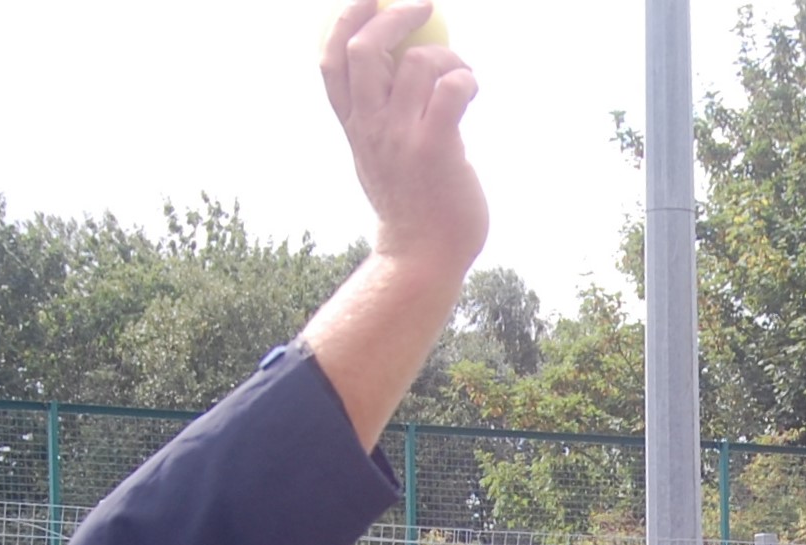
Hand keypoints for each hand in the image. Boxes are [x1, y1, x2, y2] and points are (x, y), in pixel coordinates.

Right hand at [320, 0, 486, 277]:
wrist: (422, 258)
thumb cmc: (411, 206)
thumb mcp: (380, 157)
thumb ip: (379, 120)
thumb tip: (395, 78)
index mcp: (354, 126)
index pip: (332, 60)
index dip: (345, 20)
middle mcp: (371, 127)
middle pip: (367, 48)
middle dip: (395, 14)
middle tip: (424, 5)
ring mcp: (400, 137)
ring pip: (418, 63)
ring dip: (448, 56)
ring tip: (462, 75)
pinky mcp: (435, 148)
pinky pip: (450, 90)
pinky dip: (466, 78)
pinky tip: (472, 90)